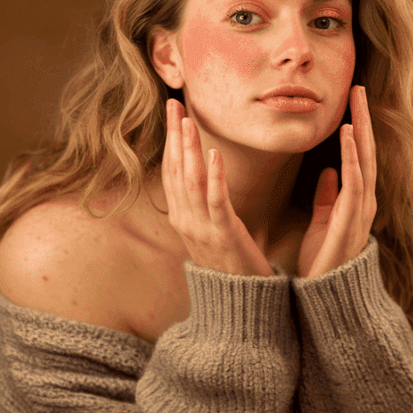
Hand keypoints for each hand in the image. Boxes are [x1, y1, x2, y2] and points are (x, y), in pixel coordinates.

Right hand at [162, 99, 274, 276]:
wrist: (240, 308)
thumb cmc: (232, 270)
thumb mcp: (211, 236)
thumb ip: (206, 210)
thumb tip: (205, 186)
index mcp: (183, 219)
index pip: (172, 172)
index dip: (172, 142)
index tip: (174, 114)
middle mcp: (186, 222)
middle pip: (176, 170)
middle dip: (175, 135)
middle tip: (174, 103)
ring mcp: (202, 230)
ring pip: (191, 181)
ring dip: (190, 148)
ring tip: (189, 120)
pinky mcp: (223, 236)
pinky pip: (216, 202)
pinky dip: (214, 176)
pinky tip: (214, 154)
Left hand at [297, 85, 377, 278]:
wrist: (326, 297)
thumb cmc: (324, 262)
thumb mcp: (323, 223)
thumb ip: (327, 197)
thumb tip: (328, 172)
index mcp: (355, 200)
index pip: (359, 156)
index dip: (357, 128)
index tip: (350, 102)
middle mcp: (364, 200)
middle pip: (367, 151)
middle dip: (364, 118)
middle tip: (357, 88)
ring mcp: (361, 208)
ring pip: (366, 159)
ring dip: (362, 128)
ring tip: (356, 100)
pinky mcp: (352, 217)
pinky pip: (356, 179)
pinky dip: (354, 154)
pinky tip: (350, 132)